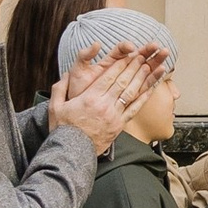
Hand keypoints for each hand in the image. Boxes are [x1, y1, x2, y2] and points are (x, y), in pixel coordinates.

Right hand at [51, 41, 165, 149]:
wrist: (71, 153)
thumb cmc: (63, 129)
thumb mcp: (55, 106)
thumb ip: (60, 88)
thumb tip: (65, 75)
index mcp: (90, 98)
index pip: (109, 76)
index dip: (121, 64)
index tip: (128, 55)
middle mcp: (105, 105)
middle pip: (123, 82)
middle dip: (133, 67)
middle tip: (142, 55)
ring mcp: (114, 116)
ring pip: (131, 93)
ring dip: (141, 78)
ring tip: (150, 66)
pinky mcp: (119, 126)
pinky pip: (134, 109)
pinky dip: (144, 98)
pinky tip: (151, 89)